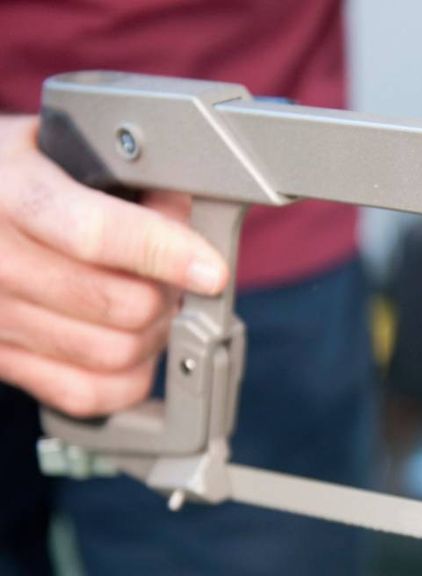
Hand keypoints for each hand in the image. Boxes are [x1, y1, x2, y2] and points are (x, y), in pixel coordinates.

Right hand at [0, 115, 227, 416]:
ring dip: (153, 336)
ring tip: (150, 305)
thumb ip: (122, 172)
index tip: (211, 269)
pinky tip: (130, 349)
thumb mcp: (56, 146)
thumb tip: (184, 213)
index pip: (94, 232)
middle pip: (120, 304)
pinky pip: (86, 393)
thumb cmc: (12, 177)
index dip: (165, 253)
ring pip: (114, 353)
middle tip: (176, 277)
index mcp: (7, 191)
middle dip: (168, 293)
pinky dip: (126, 379)